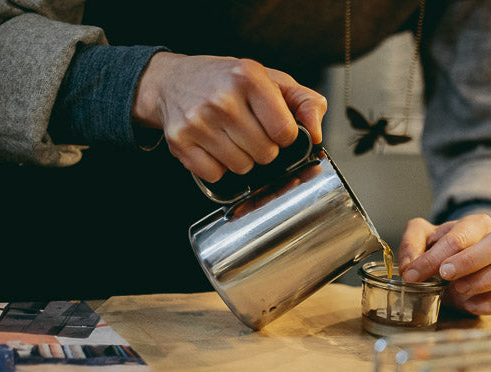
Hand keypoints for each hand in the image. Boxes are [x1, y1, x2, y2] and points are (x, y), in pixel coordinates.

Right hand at [132, 52, 326, 181]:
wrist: (173, 81)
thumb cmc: (228, 82)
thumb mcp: (272, 80)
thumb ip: (306, 103)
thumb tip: (316, 133)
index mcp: (248, 77)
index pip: (285, 132)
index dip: (285, 136)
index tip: (275, 127)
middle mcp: (222, 99)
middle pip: (265, 154)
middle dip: (264, 148)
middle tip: (251, 131)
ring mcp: (198, 121)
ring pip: (242, 168)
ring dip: (242, 159)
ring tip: (231, 137)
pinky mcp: (180, 141)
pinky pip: (216, 175)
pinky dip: (218, 167)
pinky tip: (213, 146)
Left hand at [398, 215, 490, 314]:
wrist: (450, 274)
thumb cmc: (439, 252)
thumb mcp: (420, 240)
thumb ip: (410, 245)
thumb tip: (410, 267)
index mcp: (475, 224)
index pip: (460, 236)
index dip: (435, 257)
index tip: (413, 274)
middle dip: (469, 260)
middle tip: (444, 275)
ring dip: (484, 280)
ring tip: (459, 289)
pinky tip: (470, 304)